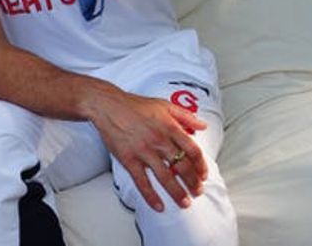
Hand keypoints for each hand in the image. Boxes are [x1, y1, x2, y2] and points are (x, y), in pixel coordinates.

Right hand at [89, 88, 208, 212]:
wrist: (107, 106)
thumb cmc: (134, 105)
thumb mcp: (164, 104)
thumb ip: (186, 116)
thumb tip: (202, 126)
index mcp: (169, 126)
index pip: (193, 150)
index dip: (201, 166)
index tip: (203, 175)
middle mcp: (159, 140)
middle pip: (182, 167)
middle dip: (193, 183)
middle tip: (197, 192)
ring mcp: (143, 151)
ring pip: (165, 177)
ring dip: (177, 193)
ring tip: (185, 202)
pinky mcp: (129, 159)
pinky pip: (142, 182)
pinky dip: (151, 196)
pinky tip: (159, 205)